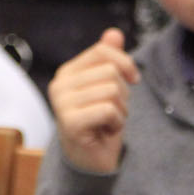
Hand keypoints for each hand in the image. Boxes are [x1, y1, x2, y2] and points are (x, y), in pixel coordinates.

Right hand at [48, 28, 137, 174]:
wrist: (91, 161)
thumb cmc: (100, 122)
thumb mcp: (108, 87)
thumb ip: (109, 59)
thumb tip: (114, 33)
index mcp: (68, 72)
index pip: (102, 51)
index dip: (125, 63)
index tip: (133, 80)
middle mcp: (60, 84)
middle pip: (111, 72)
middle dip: (123, 94)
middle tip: (112, 112)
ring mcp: (62, 104)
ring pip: (112, 90)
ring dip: (120, 111)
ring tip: (108, 122)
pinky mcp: (70, 123)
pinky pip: (109, 110)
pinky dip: (116, 123)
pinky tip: (105, 132)